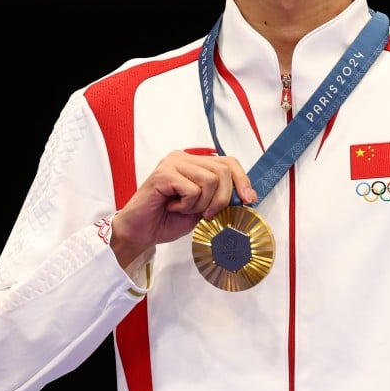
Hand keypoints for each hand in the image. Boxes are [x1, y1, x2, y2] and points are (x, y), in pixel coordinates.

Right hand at [110, 150, 255, 267]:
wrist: (140, 232)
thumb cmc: (167, 220)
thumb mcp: (203, 209)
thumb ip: (220, 198)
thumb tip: (246, 196)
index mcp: (194, 162)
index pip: (228, 162)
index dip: (242, 181)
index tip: (249, 200)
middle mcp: (183, 157)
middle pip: (222, 171)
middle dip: (221, 199)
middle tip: (205, 214)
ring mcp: (172, 163)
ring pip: (210, 180)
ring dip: (201, 204)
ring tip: (184, 209)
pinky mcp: (164, 174)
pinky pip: (192, 190)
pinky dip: (187, 205)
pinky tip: (172, 207)